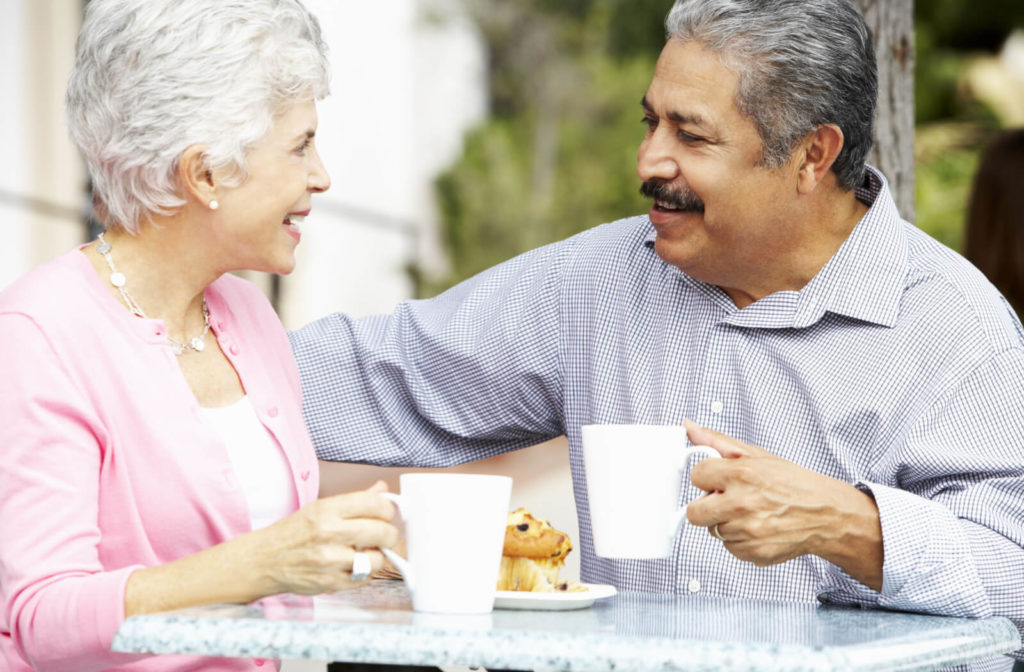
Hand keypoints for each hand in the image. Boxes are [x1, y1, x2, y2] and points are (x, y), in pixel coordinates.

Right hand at [257, 480, 399, 594]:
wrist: (265, 560)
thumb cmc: (294, 532)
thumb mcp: (321, 508)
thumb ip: (355, 500)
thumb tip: (382, 489)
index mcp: (328, 509)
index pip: (375, 504)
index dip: (388, 509)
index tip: (387, 514)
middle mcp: (329, 533)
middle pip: (383, 532)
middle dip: (390, 535)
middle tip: (384, 536)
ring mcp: (330, 560)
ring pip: (377, 559)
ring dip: (377, 557)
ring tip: (365, 553)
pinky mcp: (330, 583)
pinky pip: (365, 579)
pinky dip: (364, 574)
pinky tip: (352, 566)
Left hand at [683, 420, 882, 590]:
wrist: (826, 514)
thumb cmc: (792, 483)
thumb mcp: (756, 455)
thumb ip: (717, 442)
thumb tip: (690, 427)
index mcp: (741, 474)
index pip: (696, 476)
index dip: (707, 477)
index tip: (718, 479)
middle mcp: (741, 503)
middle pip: (694, 512)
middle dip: (707, 506)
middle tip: (727, 500)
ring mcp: (747, 531)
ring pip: (713, 531)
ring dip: (726, 523)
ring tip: (750, 512)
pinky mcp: (753, 552)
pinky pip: (730, 548)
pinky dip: (740, 540)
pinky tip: (757, 527)